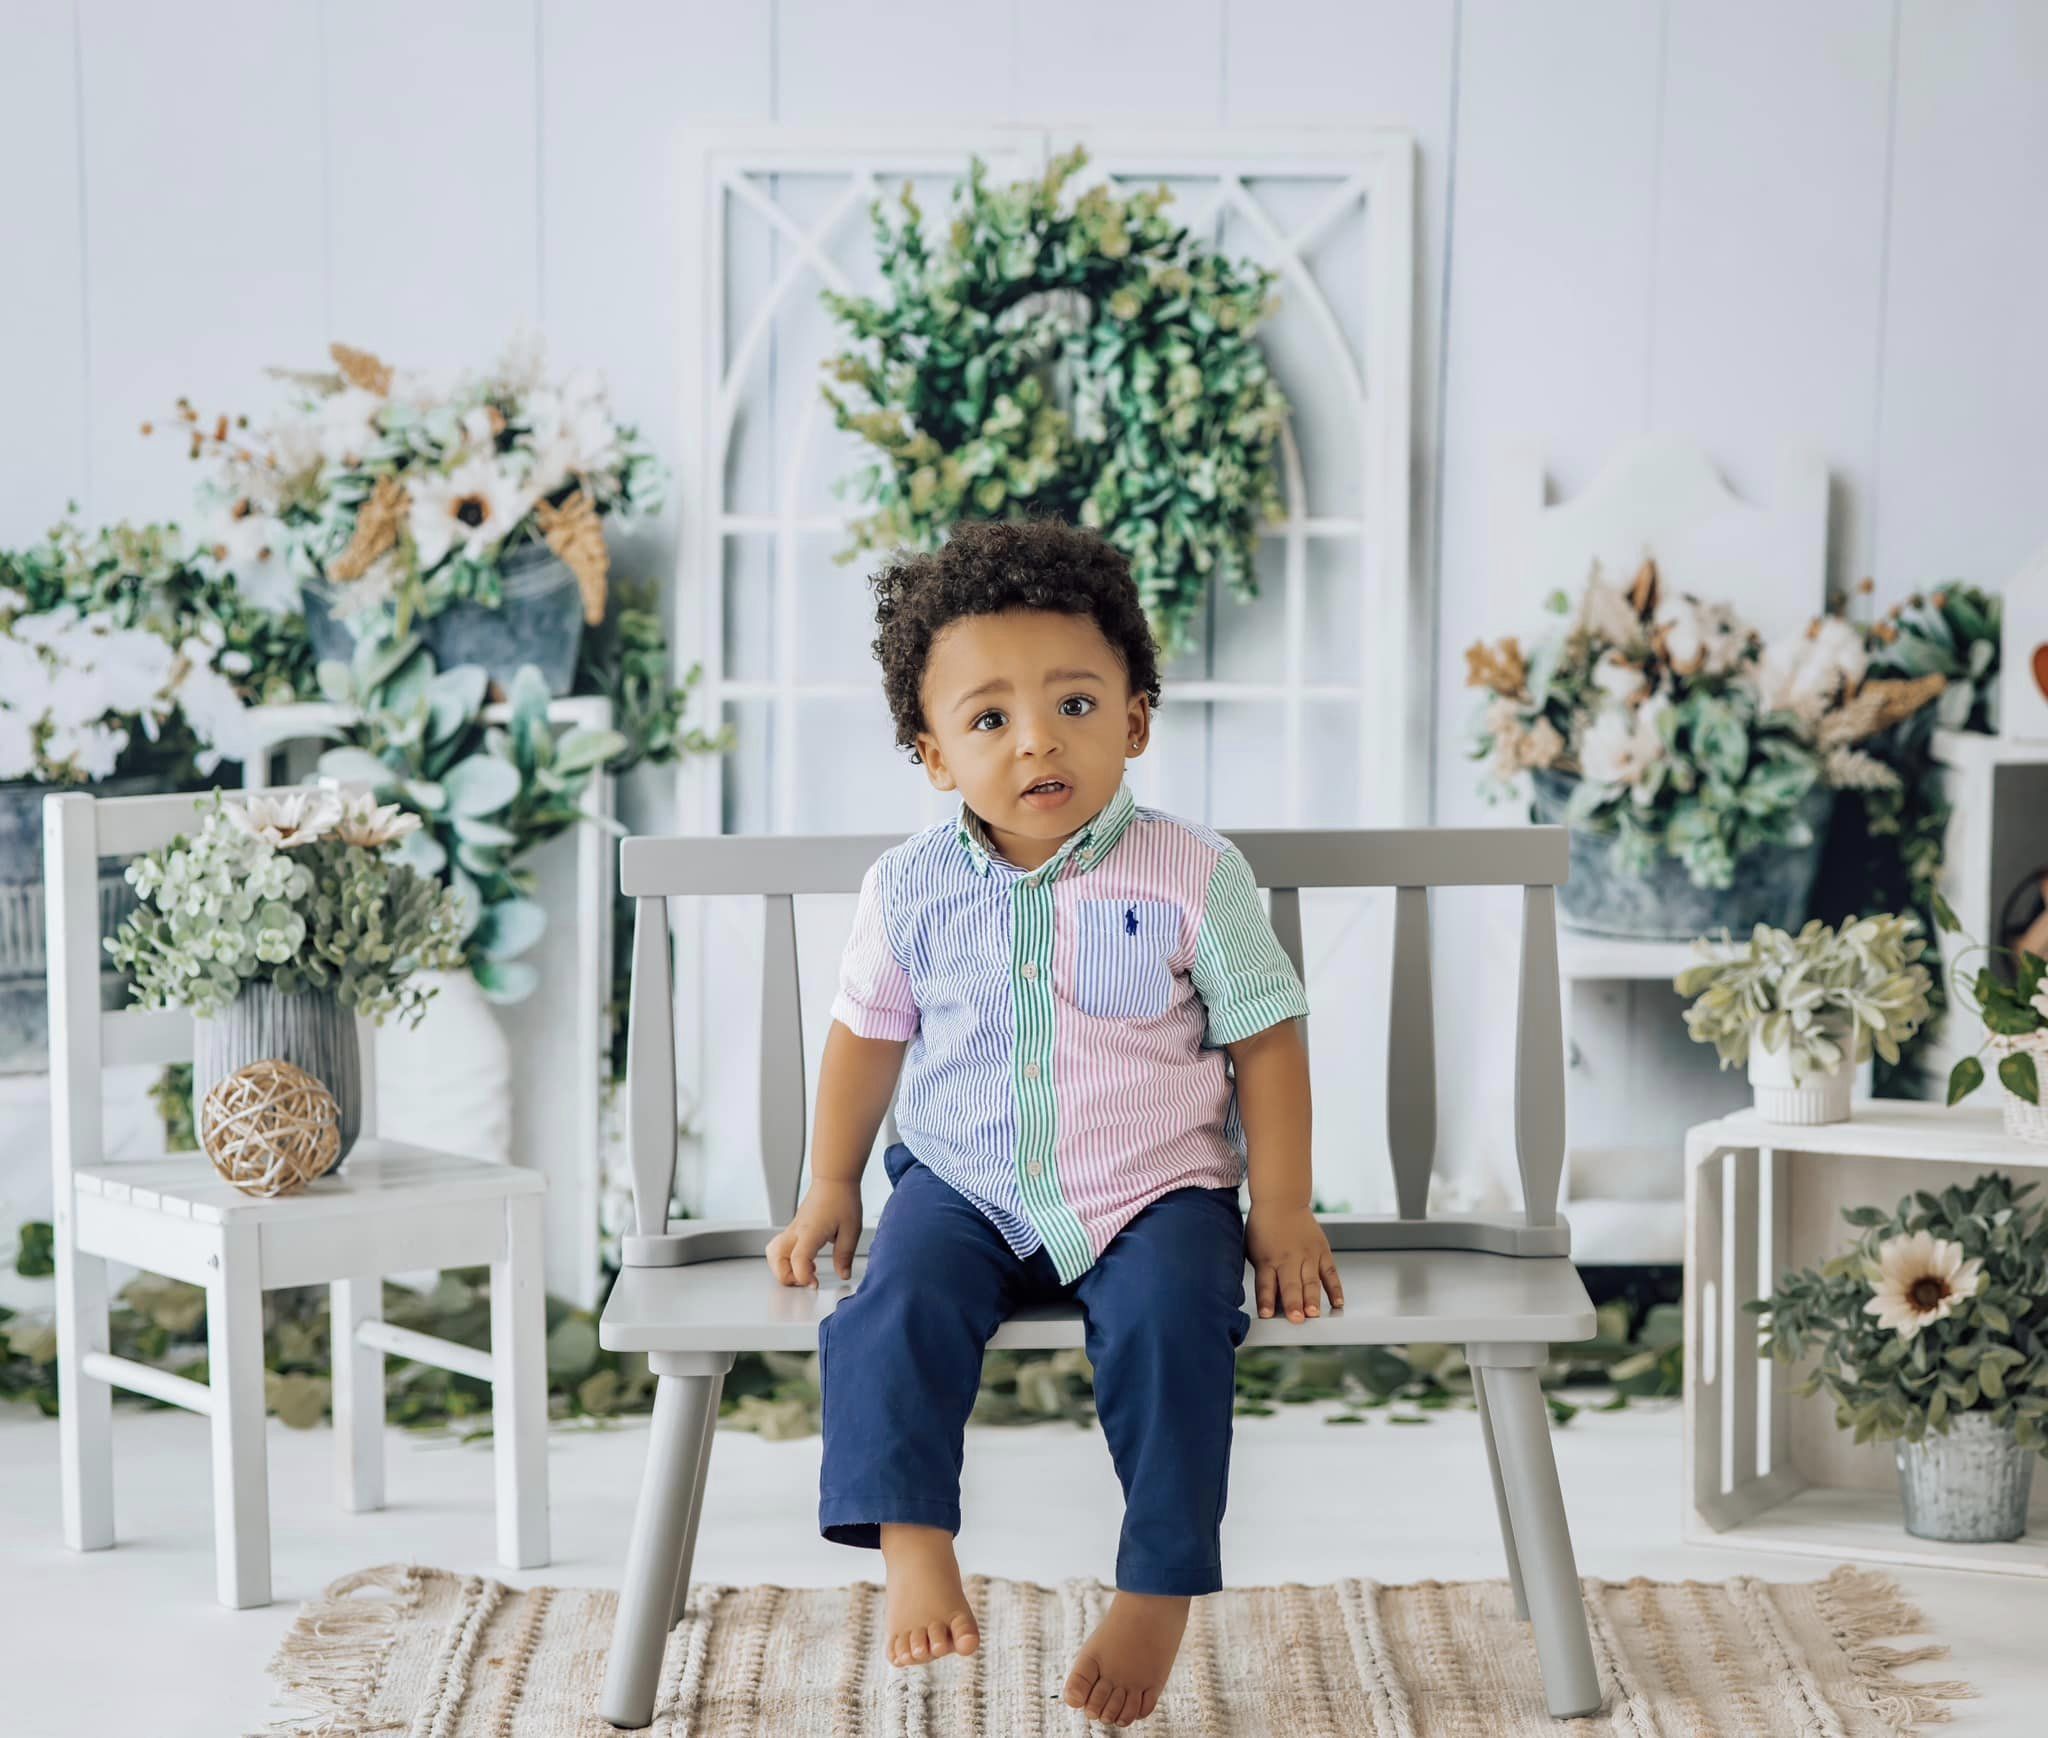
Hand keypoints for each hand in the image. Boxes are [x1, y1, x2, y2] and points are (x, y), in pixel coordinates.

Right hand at [766, 1180, 862, 1286]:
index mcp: (810, 1232)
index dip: (803, 1277)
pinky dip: (785, 1260)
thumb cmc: (842, 1199)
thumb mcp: (851, 1230)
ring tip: (803, 1273)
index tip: (815, 1283)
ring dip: (783, 1269)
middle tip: (808, 1281)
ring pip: (772, 1254)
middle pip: (776, 1260)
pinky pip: (779, 1248)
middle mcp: (796, 1231)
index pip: (798, 1260)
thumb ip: (845, 1255)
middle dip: (788, 1277)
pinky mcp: (793, 1229)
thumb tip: (843, 1274)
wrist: (834, 1180)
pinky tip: (804, 1261)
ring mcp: (792, 1230)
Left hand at [1245, 1202, 1342, 1322]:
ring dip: (1313, 1299)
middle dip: (1294, 1303)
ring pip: (1311, 1281)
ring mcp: (1307, 1254)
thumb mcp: (1252, 1250)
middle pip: (1291, 1285)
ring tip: (1314, 1314)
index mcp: (1267, 1259)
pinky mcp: (1322, 1251)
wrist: (1281, 1200)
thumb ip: (1262, 1274)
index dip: (1266, 1300)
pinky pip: (1331, 1273)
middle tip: (1297, 1319)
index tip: (1267, 1315)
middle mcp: (1288, 1258)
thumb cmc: (1263, 1228)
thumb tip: (1269, 1300)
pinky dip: (1335, 1289)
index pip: (1265, 1284)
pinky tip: (1337, 1303)